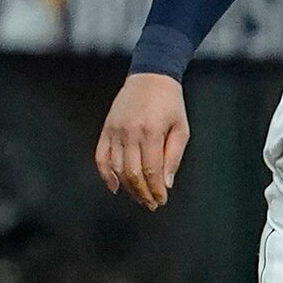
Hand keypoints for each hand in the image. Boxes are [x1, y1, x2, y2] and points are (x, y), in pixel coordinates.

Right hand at [95, 73, 188, 209]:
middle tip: (152, 204)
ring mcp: (115, 131)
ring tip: (139, 198)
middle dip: (143, 193)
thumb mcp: (181, 129)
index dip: (156, 190)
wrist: (150, 78)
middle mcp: (130, 133)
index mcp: (151, 133)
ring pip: (117, 168)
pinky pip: (101, 156)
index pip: (151, 171)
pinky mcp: (106, 129)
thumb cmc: (170, 104)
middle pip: (133, 173)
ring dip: (128, 187)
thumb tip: (166, 183)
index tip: (162, 201)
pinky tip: (114, 187)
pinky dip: (105, 173)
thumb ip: (173, 157)